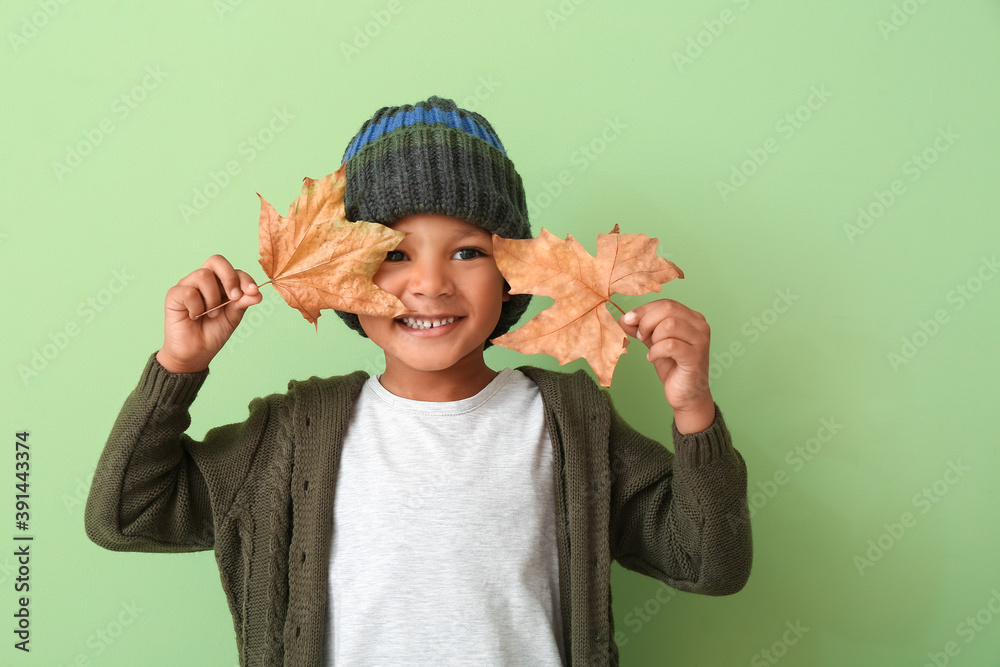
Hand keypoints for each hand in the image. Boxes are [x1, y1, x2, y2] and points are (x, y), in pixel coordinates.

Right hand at [156, 255, 261, 373]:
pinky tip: (196, 317)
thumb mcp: (233, 316)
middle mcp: (202, 280)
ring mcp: (187, 286)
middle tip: (234, 297)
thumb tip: (257, 293)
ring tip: (211, 314)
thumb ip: (243, 302)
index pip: (233, 270)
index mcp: (219, 283)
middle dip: (230, 278)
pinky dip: (197, 307)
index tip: (253, 292)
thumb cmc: (213, 332)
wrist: (196, 353)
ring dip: (212, 298)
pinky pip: (189, 292)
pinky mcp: (174, 295)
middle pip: (216, 261)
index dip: (245, 278)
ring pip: (203, 275)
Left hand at [618, 298, 714, 432]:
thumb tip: (623, 318)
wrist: (686, 395)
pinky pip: (670, 345)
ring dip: (653, 337)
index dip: (643, 310)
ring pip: (670, 325)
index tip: (627, 320)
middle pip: (668, 309)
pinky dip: (656, 351)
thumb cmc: (672, 366)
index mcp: (691, 318)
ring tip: (650, 349)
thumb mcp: (653, 342)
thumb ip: (641, 329)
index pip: (666, 303)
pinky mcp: (696, 356)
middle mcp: (700, 325)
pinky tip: (653, 358)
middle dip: (646, 321)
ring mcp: (700, 340)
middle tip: (639, 337)